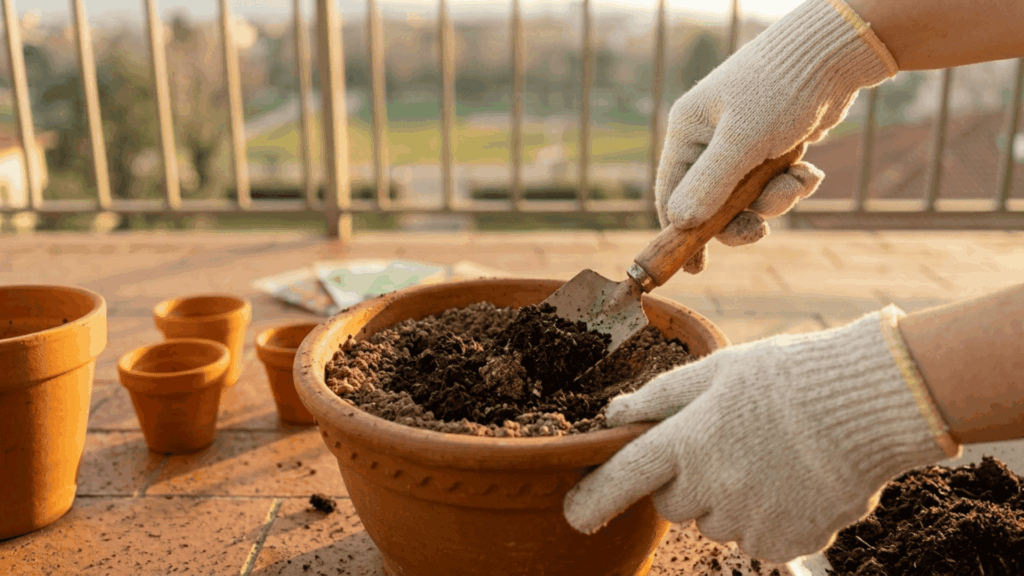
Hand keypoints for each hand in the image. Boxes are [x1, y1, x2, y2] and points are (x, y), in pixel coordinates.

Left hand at [563, 306, 956, 562]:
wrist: (871, 402)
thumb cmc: (788, 376)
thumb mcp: (717, 369)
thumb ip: (659, 397)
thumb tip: (613, 415)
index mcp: (689, 440)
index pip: (622, 478)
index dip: (591, 499)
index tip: (574, 513)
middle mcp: (712, 487)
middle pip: (671, 503)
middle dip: (684, 480)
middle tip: (722, 444)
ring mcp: (750, 520)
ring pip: (714, 522)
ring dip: (725, 499)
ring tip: (765, 457)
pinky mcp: (785, 542)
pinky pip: (754, 540)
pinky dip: (763, 518)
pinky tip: (789, 481)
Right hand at [660, 0, 897, 273]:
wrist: (835, 53)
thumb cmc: (781, 88)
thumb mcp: (743, 140)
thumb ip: (710, 183)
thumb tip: (680, 223)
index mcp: (688, 133)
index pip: (671, 194)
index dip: (682, 232)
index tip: (697, 267)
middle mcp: (709, 140)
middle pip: (712, 204)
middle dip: (740, 219)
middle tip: (760, 231)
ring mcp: (742, 145)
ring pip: (749, 198)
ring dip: (776, 199)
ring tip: (798, 181)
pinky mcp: (772, 147)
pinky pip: (774, 184)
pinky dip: (793, 183)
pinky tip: (809, 170)